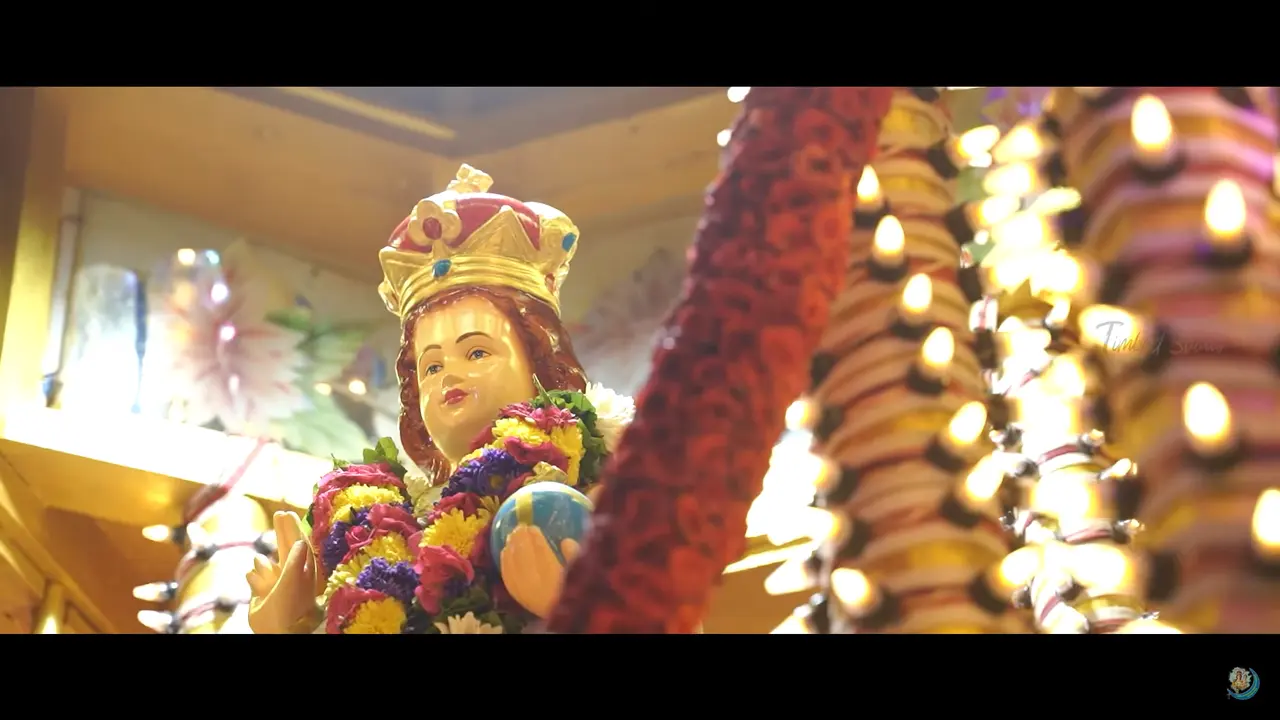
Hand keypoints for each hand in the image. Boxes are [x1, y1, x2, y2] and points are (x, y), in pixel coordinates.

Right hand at [246, 511, 322, 633]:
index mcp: (301, 568)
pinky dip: (254, 580)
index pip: (298, 542)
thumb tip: (299, 542)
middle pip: (285, 546)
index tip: (287, 512)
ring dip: (262, 566)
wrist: (280, 630)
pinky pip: (252, 577)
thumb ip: (296, 559)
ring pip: (264, 563)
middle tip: (279, 514)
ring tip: (267, 578)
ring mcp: (275, 582)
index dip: (293, 527)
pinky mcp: (261, 592)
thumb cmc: (291, 604)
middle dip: (283, 531)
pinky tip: (258, 586)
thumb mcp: (293, 578)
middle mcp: (290, 573)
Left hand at [499, 525, 579, 618]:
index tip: (533, 527)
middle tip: (520, 526)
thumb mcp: (585, 573)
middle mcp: (538, 586)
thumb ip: (575, 557)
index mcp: (556, 579)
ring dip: (511, 548)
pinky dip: (504, 563)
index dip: (536, 540)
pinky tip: (504, 551)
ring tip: (511, 535)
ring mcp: (526, 593)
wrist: (566, 619)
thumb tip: (566, 541)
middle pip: (525, 558)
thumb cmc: (580, 592)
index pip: (542, 555)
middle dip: (521, 540)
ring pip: (514, 566)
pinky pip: (508, 578)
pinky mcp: (520, 598)